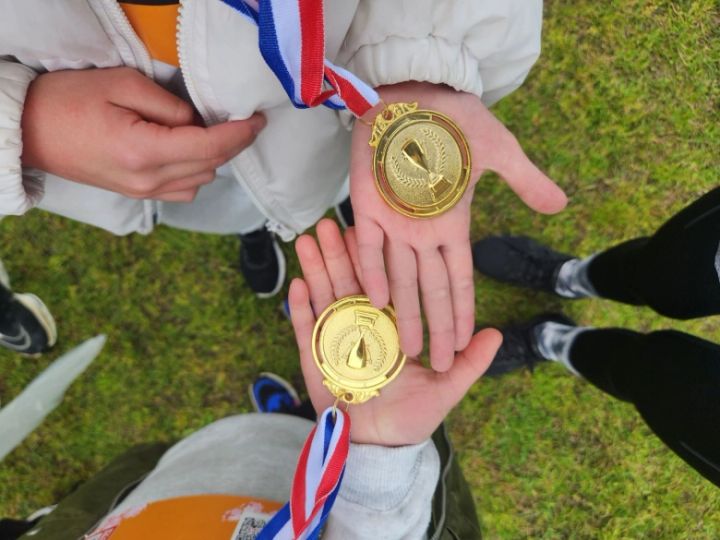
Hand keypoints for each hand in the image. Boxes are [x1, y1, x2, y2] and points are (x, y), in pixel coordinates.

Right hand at [21, 67, 265, 201]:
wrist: (30, 131)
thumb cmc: (69, 101)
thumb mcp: (122, 85)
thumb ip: (170, 105)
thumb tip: (198, 121)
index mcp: (145, 152)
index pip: (210, 147)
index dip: (241, 134)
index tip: (259, 119)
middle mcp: (149, 180)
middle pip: (211, 166)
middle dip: (234, 144)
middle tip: (246, 121)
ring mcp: (144, 193)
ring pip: (201, 181)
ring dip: (215, 158)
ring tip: (216, 132)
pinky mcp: (138, 195)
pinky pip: (183, 190)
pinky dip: (197, 172)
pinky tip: (192, 152)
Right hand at [289, 219, 502, 445]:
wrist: (380, 447)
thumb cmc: (412, 418)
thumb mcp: (445, 389)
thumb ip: (469, 363)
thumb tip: (498, 334)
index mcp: (390, 324)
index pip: (381, 281)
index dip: (372, 255)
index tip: (366, 226)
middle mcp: (361, 325)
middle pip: (347, 280)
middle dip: (336, 252)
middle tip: (328, 222)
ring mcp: (336, 339)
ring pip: (325, 297)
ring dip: (315, 268)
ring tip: (307, 239)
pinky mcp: (315, 357)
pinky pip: (307, 329)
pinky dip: (302, 307)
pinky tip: (297, 283)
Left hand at [350, 82, 565, 370]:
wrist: (414, 93)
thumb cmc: (456, 121)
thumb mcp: (499, 151)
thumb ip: (526, 180)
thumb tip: (562, 204)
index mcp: (453, 225)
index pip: (460, 279)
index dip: (463, 312)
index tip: (467, 344)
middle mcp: (422, 233)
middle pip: (430, 290)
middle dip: (436, 327)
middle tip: (438, 365)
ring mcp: (393, 223)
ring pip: (398, 278)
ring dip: (402, 313)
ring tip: (405, 349)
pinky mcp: (366, 207)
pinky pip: (368, 247)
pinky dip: (371, 271)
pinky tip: (374, 302)